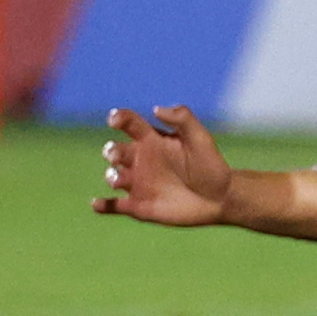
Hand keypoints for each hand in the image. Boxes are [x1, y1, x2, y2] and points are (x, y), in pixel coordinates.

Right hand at [94, 105, 233, 226]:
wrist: (219, 199)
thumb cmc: (211, 165)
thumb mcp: (200, 138)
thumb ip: (182, 118)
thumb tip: (157, 109)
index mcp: (152, 139)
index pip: (129, 124)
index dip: (119, 118)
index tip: (115, 119)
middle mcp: (140, 159)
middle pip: (116, 150)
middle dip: (112, 151)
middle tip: (116, 155)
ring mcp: (138, 183)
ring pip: (113, 177)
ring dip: (111, 176)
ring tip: (119, 180)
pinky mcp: (139, 206)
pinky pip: (114, 206)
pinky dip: (102, 205)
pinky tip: (97, 204)